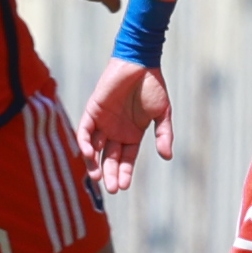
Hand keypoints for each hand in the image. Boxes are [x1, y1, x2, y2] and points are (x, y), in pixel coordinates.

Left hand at [81, 61, 166, 187]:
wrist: (140, 63)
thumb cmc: (153, 86)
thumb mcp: (162, 113)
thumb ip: (164, 134)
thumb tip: (167, 156)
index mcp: (132, 134)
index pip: (126, 159)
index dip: (125, 173)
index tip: (124, 186)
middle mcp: (116, 131)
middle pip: (110, 158)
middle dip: (110, 174)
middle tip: (111, 189)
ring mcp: (103, 122)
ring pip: (95, 148)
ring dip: (95, 163)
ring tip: (98, 178)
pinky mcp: (92, 110)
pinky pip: (85, 130)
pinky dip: (85, 143)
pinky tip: (89, 155)